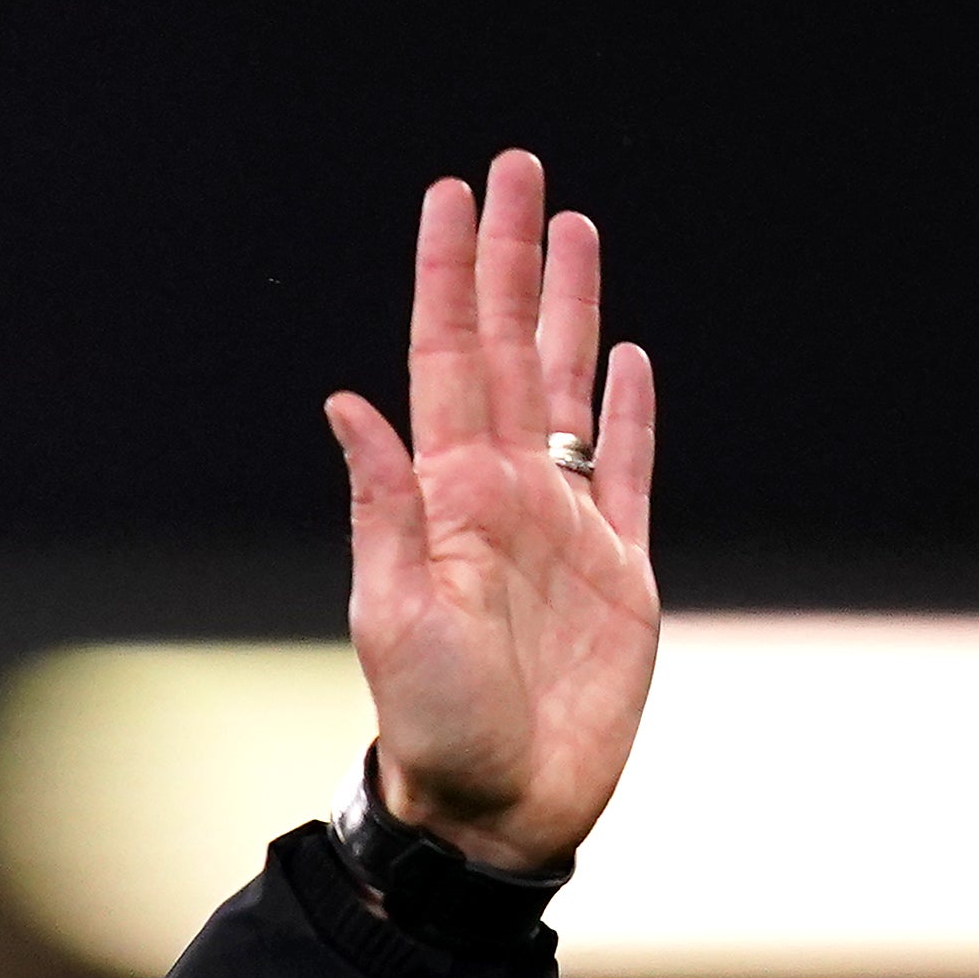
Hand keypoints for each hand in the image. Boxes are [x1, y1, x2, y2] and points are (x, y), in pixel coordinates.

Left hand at [326, 149, 657, 872]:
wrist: (497, 809)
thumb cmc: (434, 727)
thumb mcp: (394, 617)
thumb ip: (381, 508)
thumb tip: (345, 405)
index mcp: (448, 496)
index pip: (447, 358)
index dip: (448, 276)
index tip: (448, 194)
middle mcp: (504, 494)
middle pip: (513, 347)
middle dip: (510, 258)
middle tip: (514, 167)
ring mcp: (564, 526)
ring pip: (572, 386)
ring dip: (571, 307)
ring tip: (571, 226)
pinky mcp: (619, 571)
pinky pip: (630, 471)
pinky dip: (633, 412)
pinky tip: (632, 359)